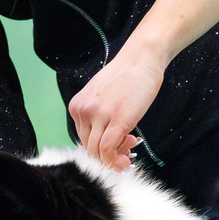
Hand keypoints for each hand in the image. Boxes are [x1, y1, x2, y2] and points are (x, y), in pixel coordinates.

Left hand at [68, 45, 166, 170]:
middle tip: (125, 153)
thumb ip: (98, 117)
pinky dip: (116, 160)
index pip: (83, 139)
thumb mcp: (101, 96)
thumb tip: (106, 143)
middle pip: (89, 148)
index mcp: (77, 106)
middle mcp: (83, 111)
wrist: (141, 59)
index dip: (99, 150)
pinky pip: (108, 149)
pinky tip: (128, 157)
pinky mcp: (118, 120)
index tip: (114, 149)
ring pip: (97, 152)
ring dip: (114, 160)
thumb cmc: (127, 76)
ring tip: (129, 151)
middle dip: (107, 157)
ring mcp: (99, 115)